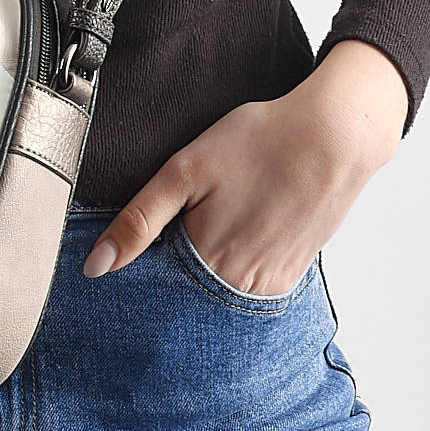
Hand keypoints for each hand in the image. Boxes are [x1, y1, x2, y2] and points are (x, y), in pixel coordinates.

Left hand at [81, 40, 409, 293]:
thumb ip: (138, 221)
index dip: (141, 265)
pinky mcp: (290, 276)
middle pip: (185, 294)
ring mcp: (269, 286)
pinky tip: (242, 228)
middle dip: (172, 270)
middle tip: (191, 216)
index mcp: (207, 264)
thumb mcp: (185, 171)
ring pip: (216, 291)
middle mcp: (239, 288)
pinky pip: (247, 285)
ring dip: (204, 270)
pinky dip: (235, 265)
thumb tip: (94, 268)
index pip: (153, 288)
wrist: (335, 135)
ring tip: (220, 218)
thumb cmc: (260, 143)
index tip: (145, 241)